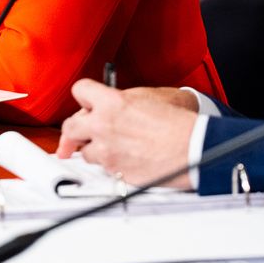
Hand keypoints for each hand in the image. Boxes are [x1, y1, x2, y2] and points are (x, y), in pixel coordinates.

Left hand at [55, 80, 197, 189]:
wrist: (193, 147)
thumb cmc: (177, 121)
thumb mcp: (147, 96)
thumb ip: (118, 98)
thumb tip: (105, 101)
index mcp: (111, 102)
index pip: (79, 90)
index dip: (84, 97)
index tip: (85, 103)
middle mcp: (103, 126)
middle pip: (69, 128)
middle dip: (73, 132)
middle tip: (75, 136)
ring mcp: (107, 152)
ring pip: (86, 152)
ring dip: (95, 149)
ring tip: (115, 145)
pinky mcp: (116, 172)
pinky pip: (104, 169)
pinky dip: (111, 164)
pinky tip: (127, 157)